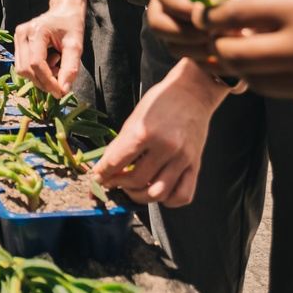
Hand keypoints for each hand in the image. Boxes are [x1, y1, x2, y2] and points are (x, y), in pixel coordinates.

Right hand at [13, 3, 85, 97]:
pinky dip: (36, 71)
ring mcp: (17, 37)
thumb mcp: (76, 45)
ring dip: (40, 77)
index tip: (61, 92)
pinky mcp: (17, 42)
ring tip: (56, 66)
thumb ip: (70, 67)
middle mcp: (22, 33)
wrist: (64, 10)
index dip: (48, 81)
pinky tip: (49, 62)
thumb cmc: (71, 25)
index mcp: (36, 31)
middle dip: (44, 81)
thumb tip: (64, 90)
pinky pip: (22, 65)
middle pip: (26, 69)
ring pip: (22, 70)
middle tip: (61, 79)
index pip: (36, 63)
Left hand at [92, 60, 223, 205]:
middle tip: (112, 182)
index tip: (96, 178)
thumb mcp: (135, 117)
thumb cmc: (160, 102)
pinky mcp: (196, 165)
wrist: (192, 92)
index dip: (102, 173)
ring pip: (158, 193)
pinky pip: (182, 196)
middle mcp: (165, 147)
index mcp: (144, 132)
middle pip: (136, 181)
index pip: (116, 162)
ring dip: (140, 196)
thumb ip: (122, 144)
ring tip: (132, 188)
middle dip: (118, 185)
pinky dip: (168, 200)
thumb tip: (106, 167)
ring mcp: (182, 158)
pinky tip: (157, 190)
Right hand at [148, 0, 290, 62]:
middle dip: (186, 33)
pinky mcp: (190, 46)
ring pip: (172, 46)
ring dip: (199, 49)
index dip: (184, 8)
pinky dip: (210, 59)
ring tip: (227, 41)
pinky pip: (191, 59)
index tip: (208, 13)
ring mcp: (175, 26)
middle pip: (159, 25)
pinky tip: (231, 51)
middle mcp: (164, 3)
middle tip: (213, 33)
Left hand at [203, 0, 292, 117]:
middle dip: (222, 48)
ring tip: (264, 54)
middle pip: (234, 55)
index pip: (235, 12)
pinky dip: (291, 85)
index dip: (215, 14)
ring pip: (259, 83)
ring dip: (253, 70)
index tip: (208, 14)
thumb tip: (255, 17)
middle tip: (224, 40)